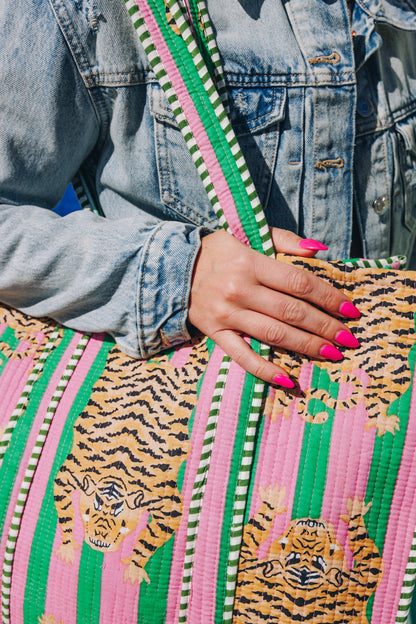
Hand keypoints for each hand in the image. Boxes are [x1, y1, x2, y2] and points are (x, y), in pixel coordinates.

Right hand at [188, 228, 359, 385]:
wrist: (170, 269)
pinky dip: (265, 370)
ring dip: (306, 346)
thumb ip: (284, 241)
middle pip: (291, 312)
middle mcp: (239, 290)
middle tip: (349, 338)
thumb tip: (320, 251)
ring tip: (332, 354)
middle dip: (325, 326)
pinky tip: (288, 381)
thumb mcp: (246, 235)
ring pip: (273, 335)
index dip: (328, 297)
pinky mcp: (215, 334)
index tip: (350, 309)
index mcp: (250, 263)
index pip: (299, 282)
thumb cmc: (216, 252)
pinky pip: (242, 357)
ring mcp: (226, 315)